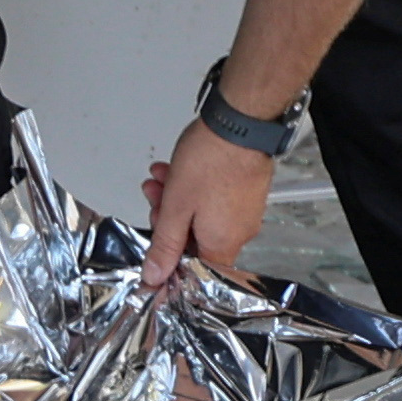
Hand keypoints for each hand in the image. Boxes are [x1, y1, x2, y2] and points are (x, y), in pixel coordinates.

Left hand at [138, 115, 276, 291]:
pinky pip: (216, 200)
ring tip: (161, 178)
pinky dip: (195, 190)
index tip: (154, 247)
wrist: (239, 124)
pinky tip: (177, 170)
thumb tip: (155, 277)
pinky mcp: (247, 191)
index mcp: (222, 244)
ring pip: (202, 216)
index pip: (194, 269)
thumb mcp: (176, 208)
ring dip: (177, 199)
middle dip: (169, 220)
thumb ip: (164, 246)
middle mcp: (239, 232)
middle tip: (154, 198)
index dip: (170, 260)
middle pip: (196, 240)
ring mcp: (245, 210)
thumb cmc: (210, 161)